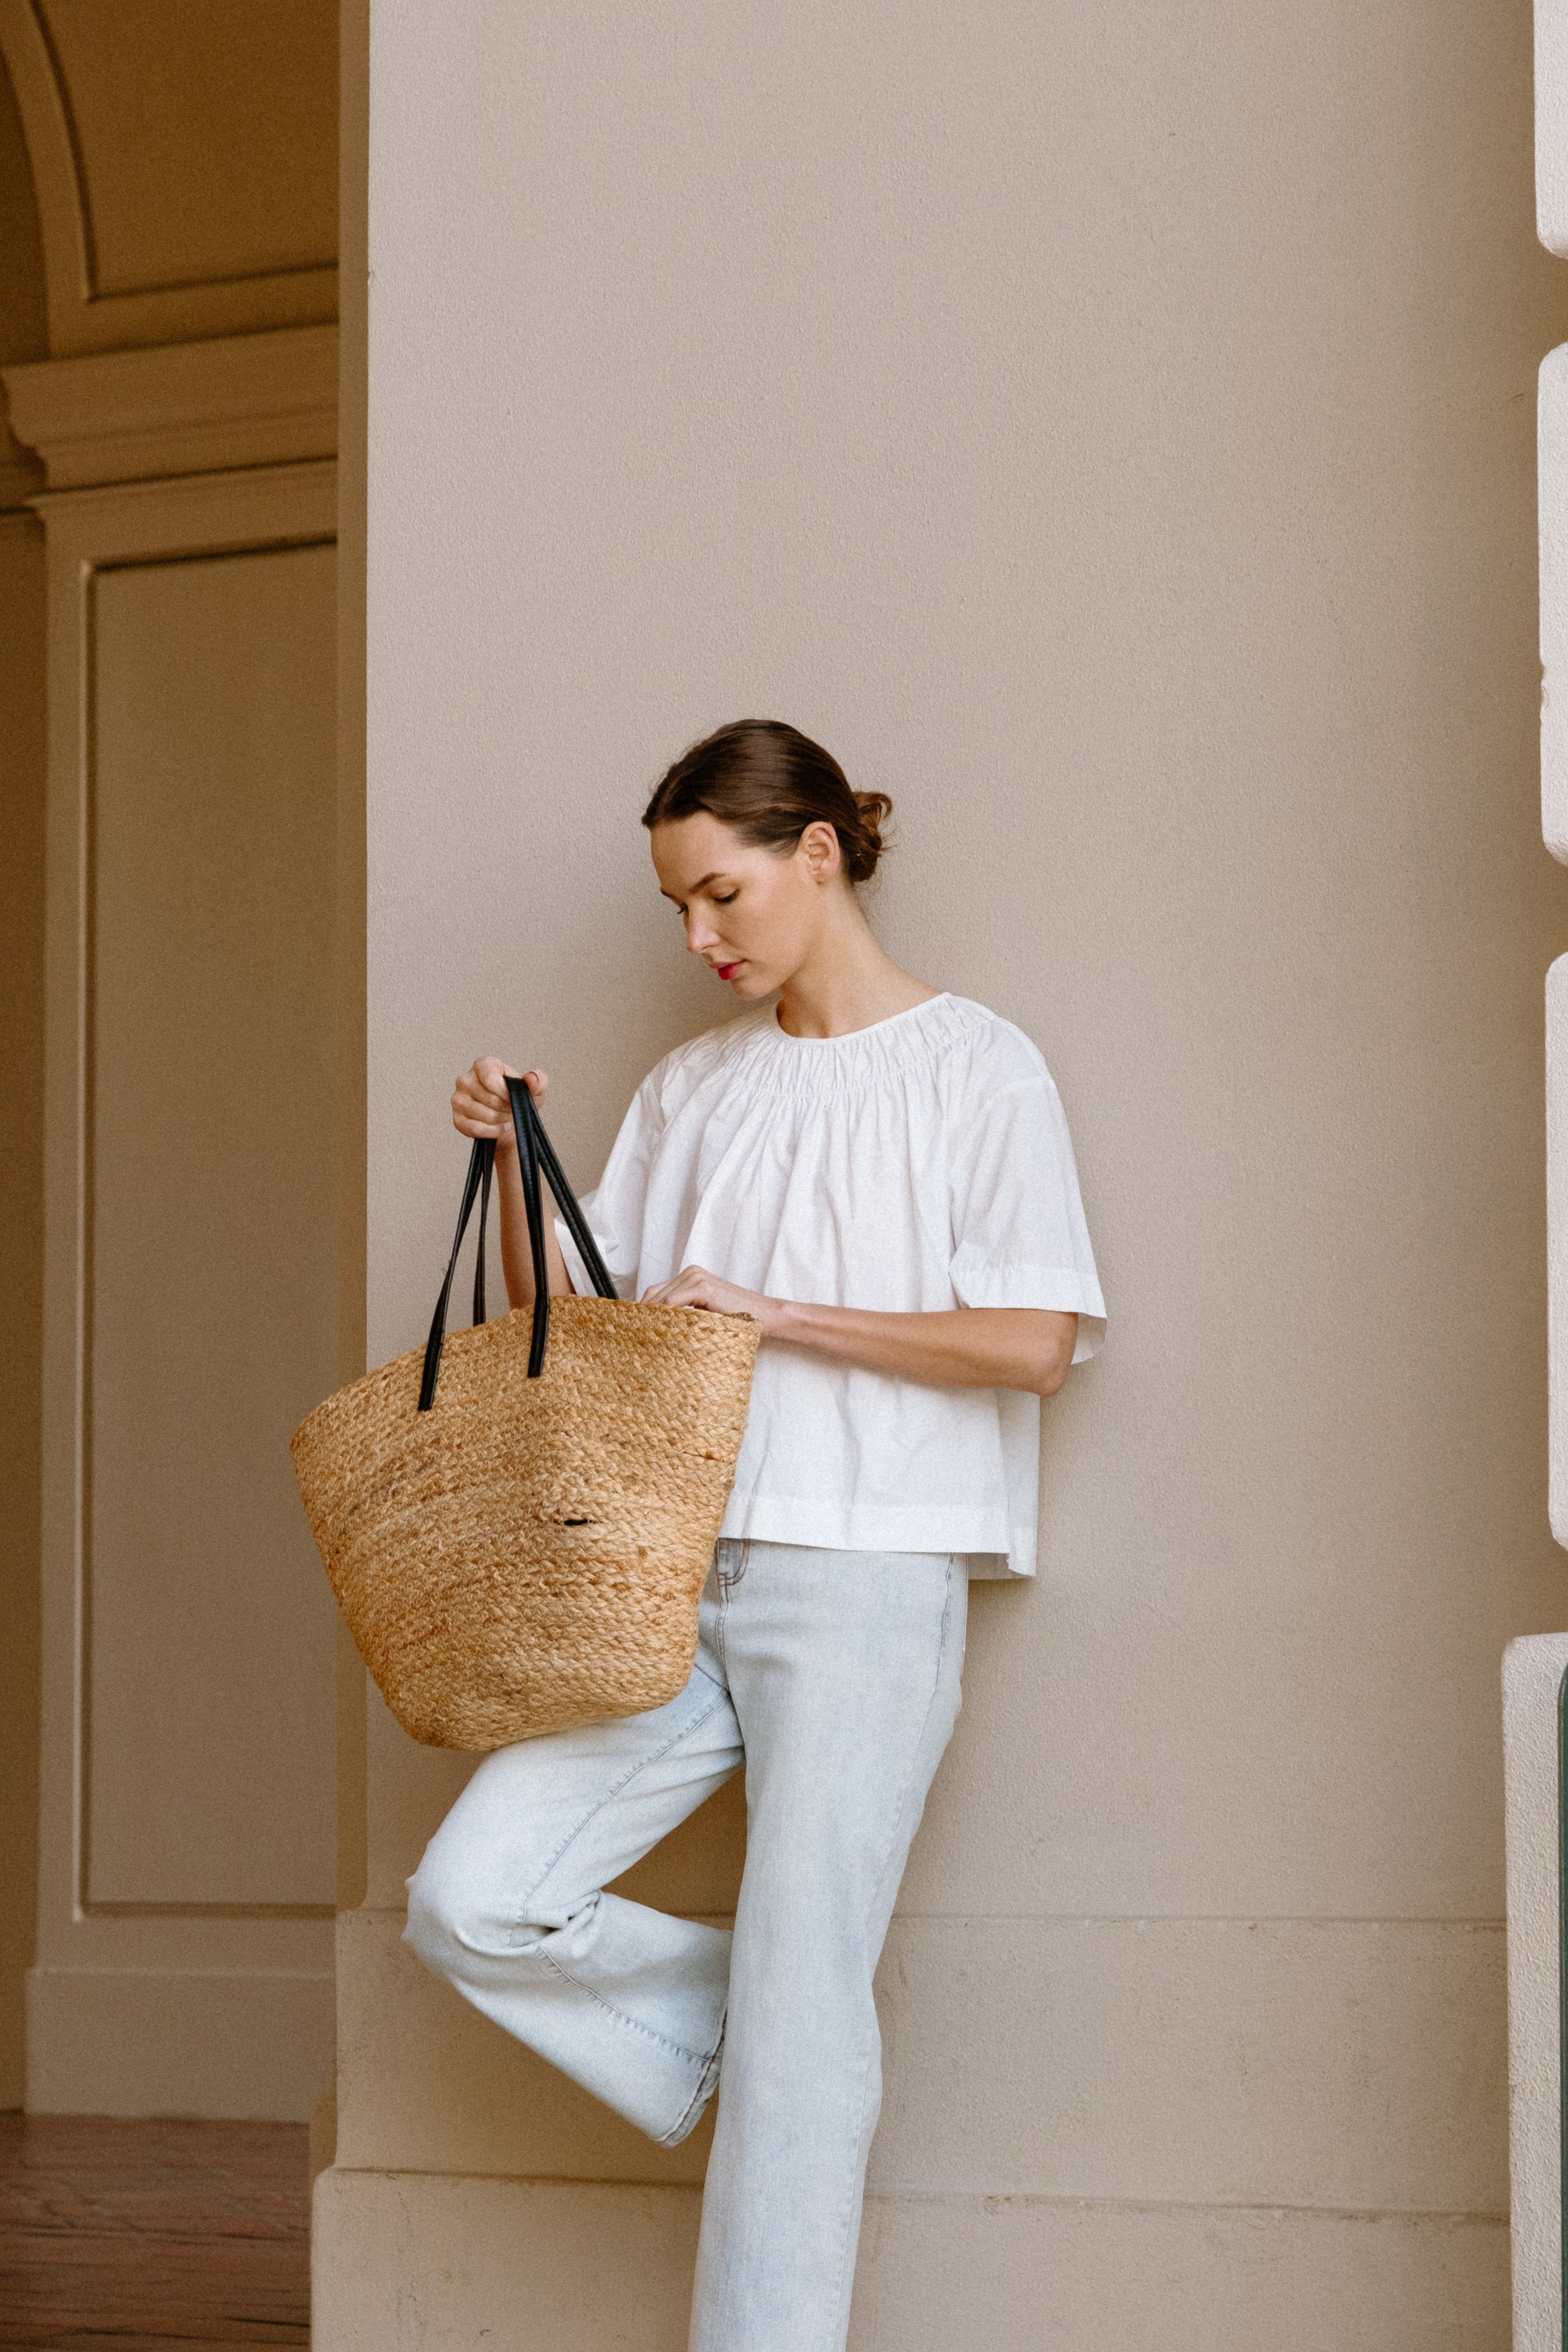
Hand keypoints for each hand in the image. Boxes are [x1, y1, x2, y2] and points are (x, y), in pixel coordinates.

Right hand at [451, 1057, 545, 1152]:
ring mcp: (458, 1099)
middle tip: (511, 1108)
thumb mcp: (535, 1090)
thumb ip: (538, 1080)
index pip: (490, 1079)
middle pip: (490, 1099)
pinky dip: (492, 1132)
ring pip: (484, 1115)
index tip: (514, 1098)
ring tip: (505, 1116)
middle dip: (506, 1108)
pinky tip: (499, 1127)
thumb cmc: (518, 1100)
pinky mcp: (457, 1119)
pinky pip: (475, 1129)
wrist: (510, 1121)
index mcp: (483, 1065)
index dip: (506, 1093)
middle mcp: (466, 1079)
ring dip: (500, 1120)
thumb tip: (532, 1079)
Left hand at [640, 1263, 782, 1336]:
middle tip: (632, 1336)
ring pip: (660, 1299)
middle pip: (654, 1294)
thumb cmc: (738, 1318)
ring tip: (641, 1337)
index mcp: (690, 1276)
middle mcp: (690, 1272)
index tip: (634, 1329)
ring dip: (650, 1318)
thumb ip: (684, 1313)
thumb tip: (656, 1328)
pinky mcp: (701, 1286)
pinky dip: (663, 1317)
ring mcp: (695, 1277)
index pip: (656, 1292)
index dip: (643, 1310)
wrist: (765, 1315)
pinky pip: (672, 1303)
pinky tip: (658, 1331)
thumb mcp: (704, 1313)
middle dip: (642, 1315)